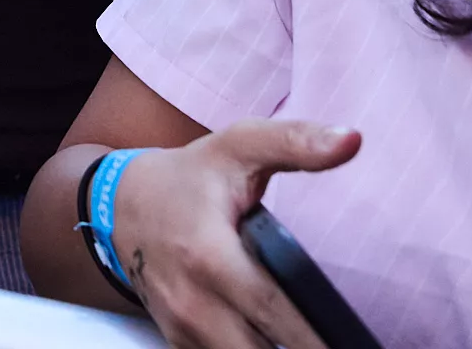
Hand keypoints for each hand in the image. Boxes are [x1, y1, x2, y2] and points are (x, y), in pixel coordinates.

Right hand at [105, 121, 362, 347]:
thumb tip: (351, 141)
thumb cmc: (189, 178)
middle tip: (339, 343)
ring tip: (310, 338)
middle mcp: (191, 301)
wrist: (120, 205)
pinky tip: (273, 338)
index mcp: (209, 255)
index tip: (348, 340)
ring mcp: (182, 327)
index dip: (317, 335)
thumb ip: (295, 142)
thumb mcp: (238, 147)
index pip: (275, 310)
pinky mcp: (179, 341)